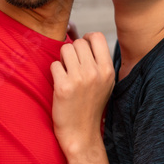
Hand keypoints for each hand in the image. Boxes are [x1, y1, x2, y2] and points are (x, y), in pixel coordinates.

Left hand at [50, 32, 113, 155]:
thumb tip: (75, 29)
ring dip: (62, 60)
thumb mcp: (103, 81)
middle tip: (72, 68)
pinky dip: (55, 72)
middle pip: (78, 42)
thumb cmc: (90, 104)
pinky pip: (54, 64)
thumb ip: (95, 58)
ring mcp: (80, 79)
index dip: (86, 39)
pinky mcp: (64, 87)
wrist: (81, 133)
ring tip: (66, 75)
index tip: (82, 52)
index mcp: (108, 70)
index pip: (96, 36)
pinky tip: (60, 84)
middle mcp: (96, 72)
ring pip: (65, 49)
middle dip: (72, 52)